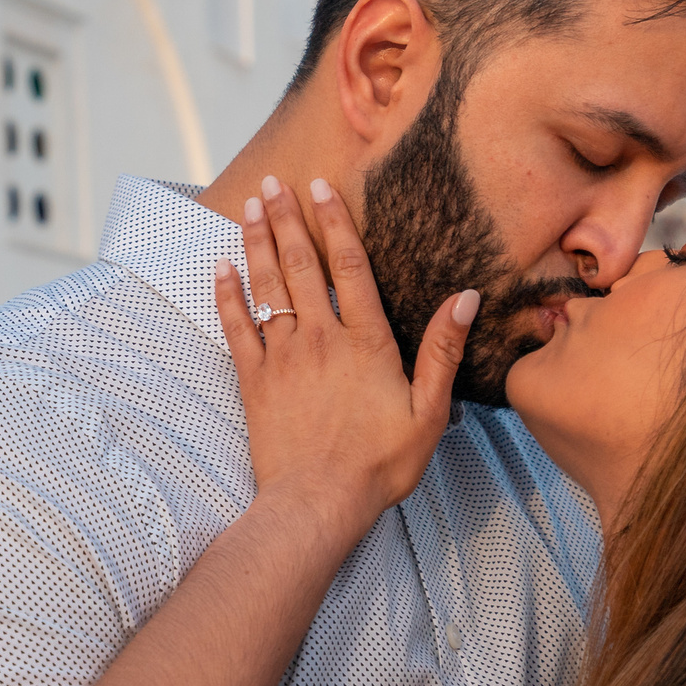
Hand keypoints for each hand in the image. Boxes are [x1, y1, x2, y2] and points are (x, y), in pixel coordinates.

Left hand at [213, 175, 476, 544]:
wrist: (318, 503)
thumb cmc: (379, 464)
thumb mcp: (430, 412)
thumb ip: (443, 351)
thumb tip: (466, 298)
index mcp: (366, 342)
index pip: (350, 267)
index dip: (335, 223)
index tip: (321, 188)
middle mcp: (321, 339)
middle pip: (301, 265)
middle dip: (288, 219)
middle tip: (275, 182)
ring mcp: (283, 357)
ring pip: (267, 286)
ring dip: (257, 242)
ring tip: (251, 205)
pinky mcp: (254, 381)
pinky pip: (236, 328)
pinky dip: (227, 295)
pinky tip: (220, 267)